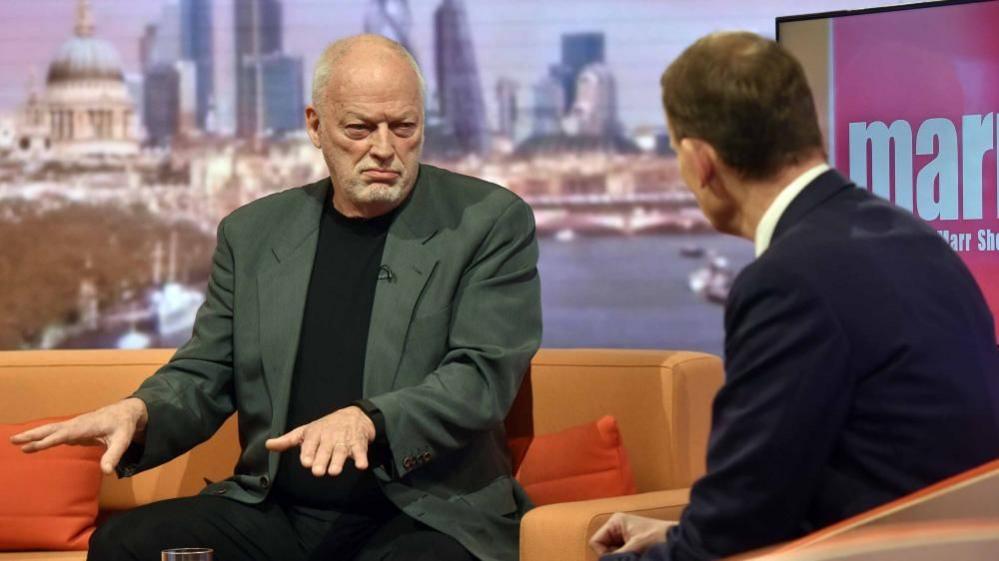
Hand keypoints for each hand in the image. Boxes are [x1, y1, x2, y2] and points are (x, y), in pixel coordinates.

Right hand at [9, 397, 148, 474]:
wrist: (127, 412)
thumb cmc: (124, 426)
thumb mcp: (123, 441)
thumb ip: (114, 456)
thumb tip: (106, 472)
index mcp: (86, 426)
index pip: (64, 435)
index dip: (48, 441)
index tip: (31, 446)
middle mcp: (77, 424)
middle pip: (52, 430)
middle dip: (33, 435)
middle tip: (14, 440)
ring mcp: (75, 426)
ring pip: (51, 430)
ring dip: (34, 435)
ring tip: (17, 442)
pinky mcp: (75, 429)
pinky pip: (57, 433)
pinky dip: (44, 436)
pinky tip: (35, 443)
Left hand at [265, 405, 374, 476]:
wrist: (353, 416)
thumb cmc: (325, 427)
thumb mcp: (304, 432)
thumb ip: (287, 441)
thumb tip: (268, 445)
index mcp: (315, 434)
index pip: (310, 444)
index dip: (308, 453)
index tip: (306, 461)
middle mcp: (329, 437)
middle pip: (325, 450)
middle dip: (322, 459)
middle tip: (318, 471)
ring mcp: (344, 440)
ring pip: (341, 451)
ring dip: (339, 461)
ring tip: (335, 471)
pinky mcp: (358, 444)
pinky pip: (360, 451)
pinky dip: (361, 458)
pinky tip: (361, 465)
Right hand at [589, 513, 675, 555]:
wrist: (679, 540)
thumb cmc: (660, 537)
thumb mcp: (635, 548)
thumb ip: (618, 556)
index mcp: (615, 522)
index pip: (596, 542)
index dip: (604, 554)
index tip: (620, 558)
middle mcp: (617, 527)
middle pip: (603, 548)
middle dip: (614, 556)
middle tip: (631, 556)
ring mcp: (624, 535)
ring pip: (612, 553)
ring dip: (622, 558)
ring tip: (637, 555)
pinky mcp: (631, 543)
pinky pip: (621, 555)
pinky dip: (627, 558)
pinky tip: (638, 556)